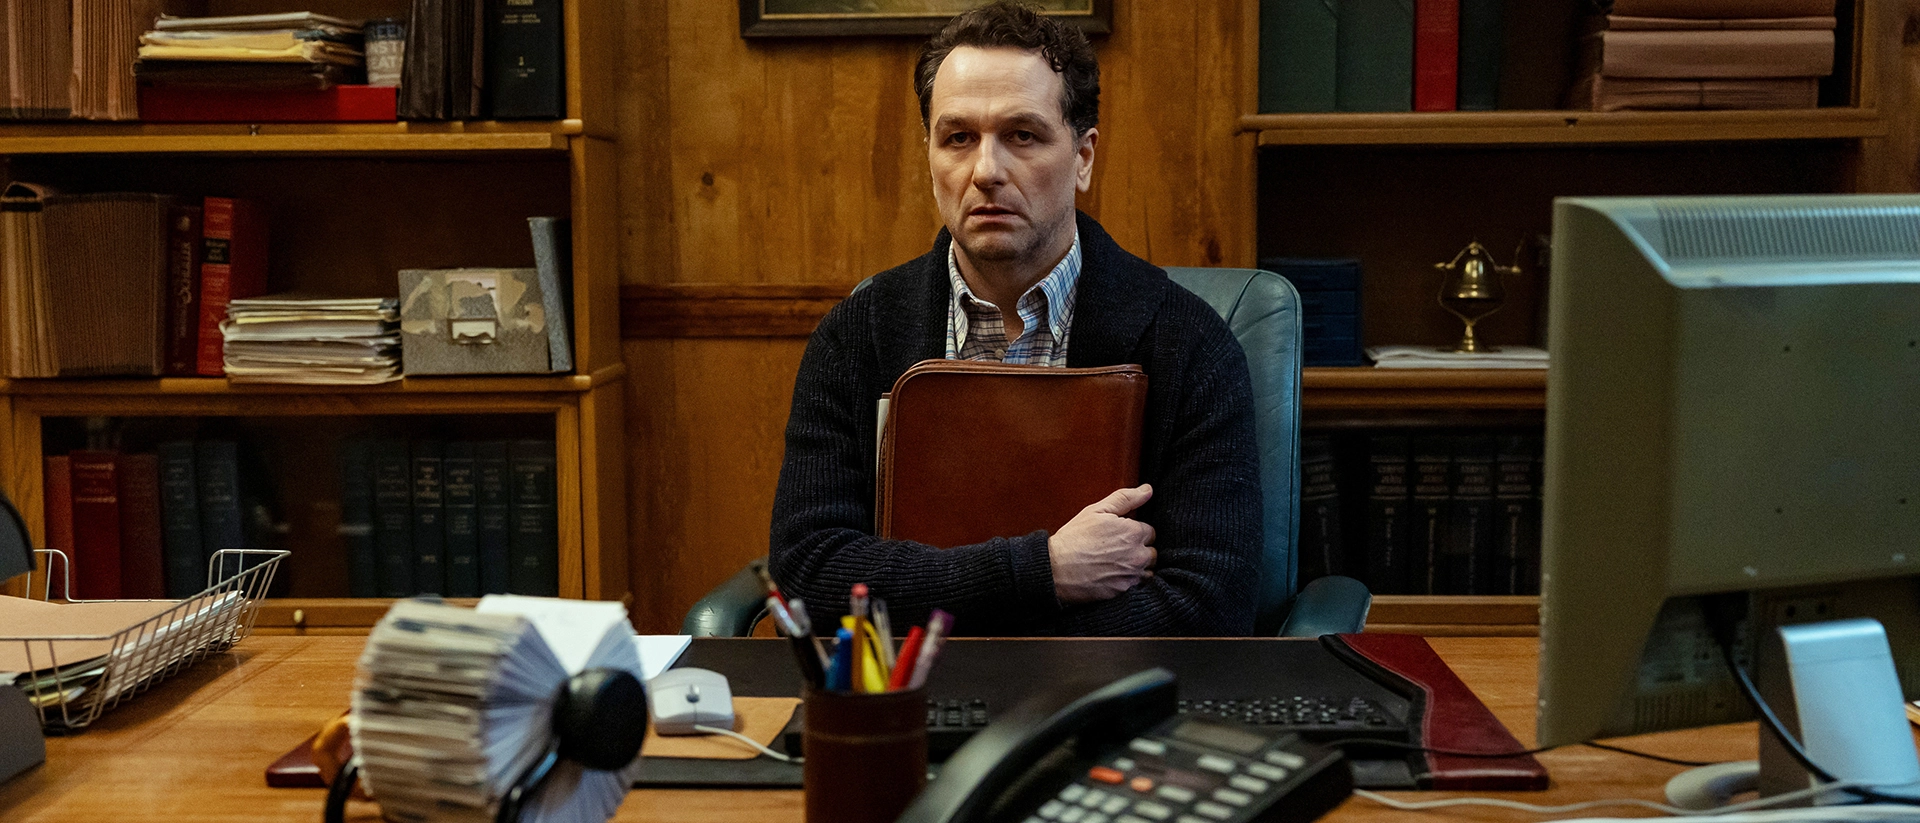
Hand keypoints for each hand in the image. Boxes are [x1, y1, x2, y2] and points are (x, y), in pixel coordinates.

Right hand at [1048, 484, 1156, 603]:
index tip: (1120, 535)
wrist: (1056, 569)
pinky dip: (1129, 580)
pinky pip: (1137, 584)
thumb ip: (1125, 498)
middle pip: (1152, 552)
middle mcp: (1138, 554)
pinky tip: (1113, 575)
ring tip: (1117, 563)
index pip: (1150, 532)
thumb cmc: (1074, 537)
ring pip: (1148, 569)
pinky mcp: (1124, 590)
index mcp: (1133, 532)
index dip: (1135, 532)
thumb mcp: (1097, 510)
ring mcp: (1132, 574)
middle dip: (1140, 549)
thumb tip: (1148, 489)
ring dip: (1138, 566)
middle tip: (1118, 549)